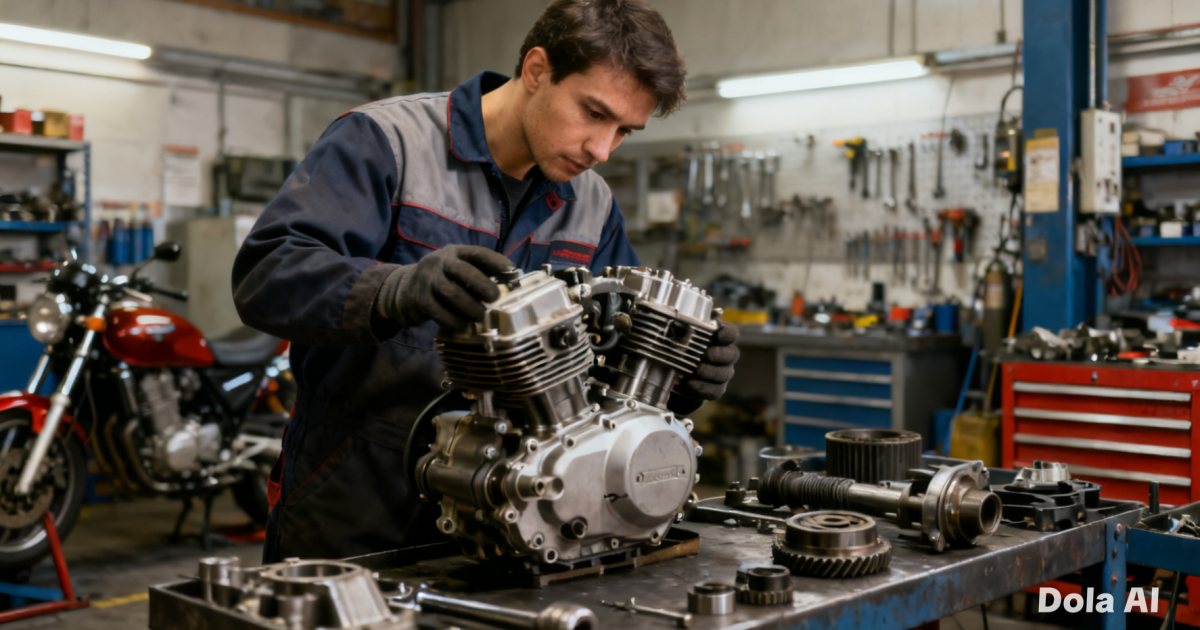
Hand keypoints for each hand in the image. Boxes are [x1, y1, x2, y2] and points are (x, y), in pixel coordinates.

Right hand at [376, 245, 512, 329]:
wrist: (405, 288)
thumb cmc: (444, 280)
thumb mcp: (458, 270)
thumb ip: (479, 274)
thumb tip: (511, 287)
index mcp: (455, 253)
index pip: (477, 253)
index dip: (495, 261)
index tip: (511, 271)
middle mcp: (440, 263)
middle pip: (462, 271)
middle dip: (482, 284)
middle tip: (495, 298)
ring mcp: (428, 280)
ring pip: (451, 292)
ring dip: (469, 306)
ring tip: (480, 316)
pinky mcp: (419, 299)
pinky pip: (438, 311)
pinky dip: (453, 320)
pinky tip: (463, 326)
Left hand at [676, 321, 738, 400]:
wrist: (678, 371)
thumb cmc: (682, 345)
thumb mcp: (680, 333)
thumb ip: (681, 325)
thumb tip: (668, 317)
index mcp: (722, 338)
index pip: (732, 334)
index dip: (727, 334)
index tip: (717, 333)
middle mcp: (727, 355)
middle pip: (732, 354)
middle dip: (718, 354)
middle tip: (704, 354)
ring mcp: (724, 373)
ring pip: (725, 374)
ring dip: (709, 372)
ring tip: (694, 370)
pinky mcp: (717, 389)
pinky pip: (715, 390)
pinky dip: (702, 388)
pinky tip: (690, 384)